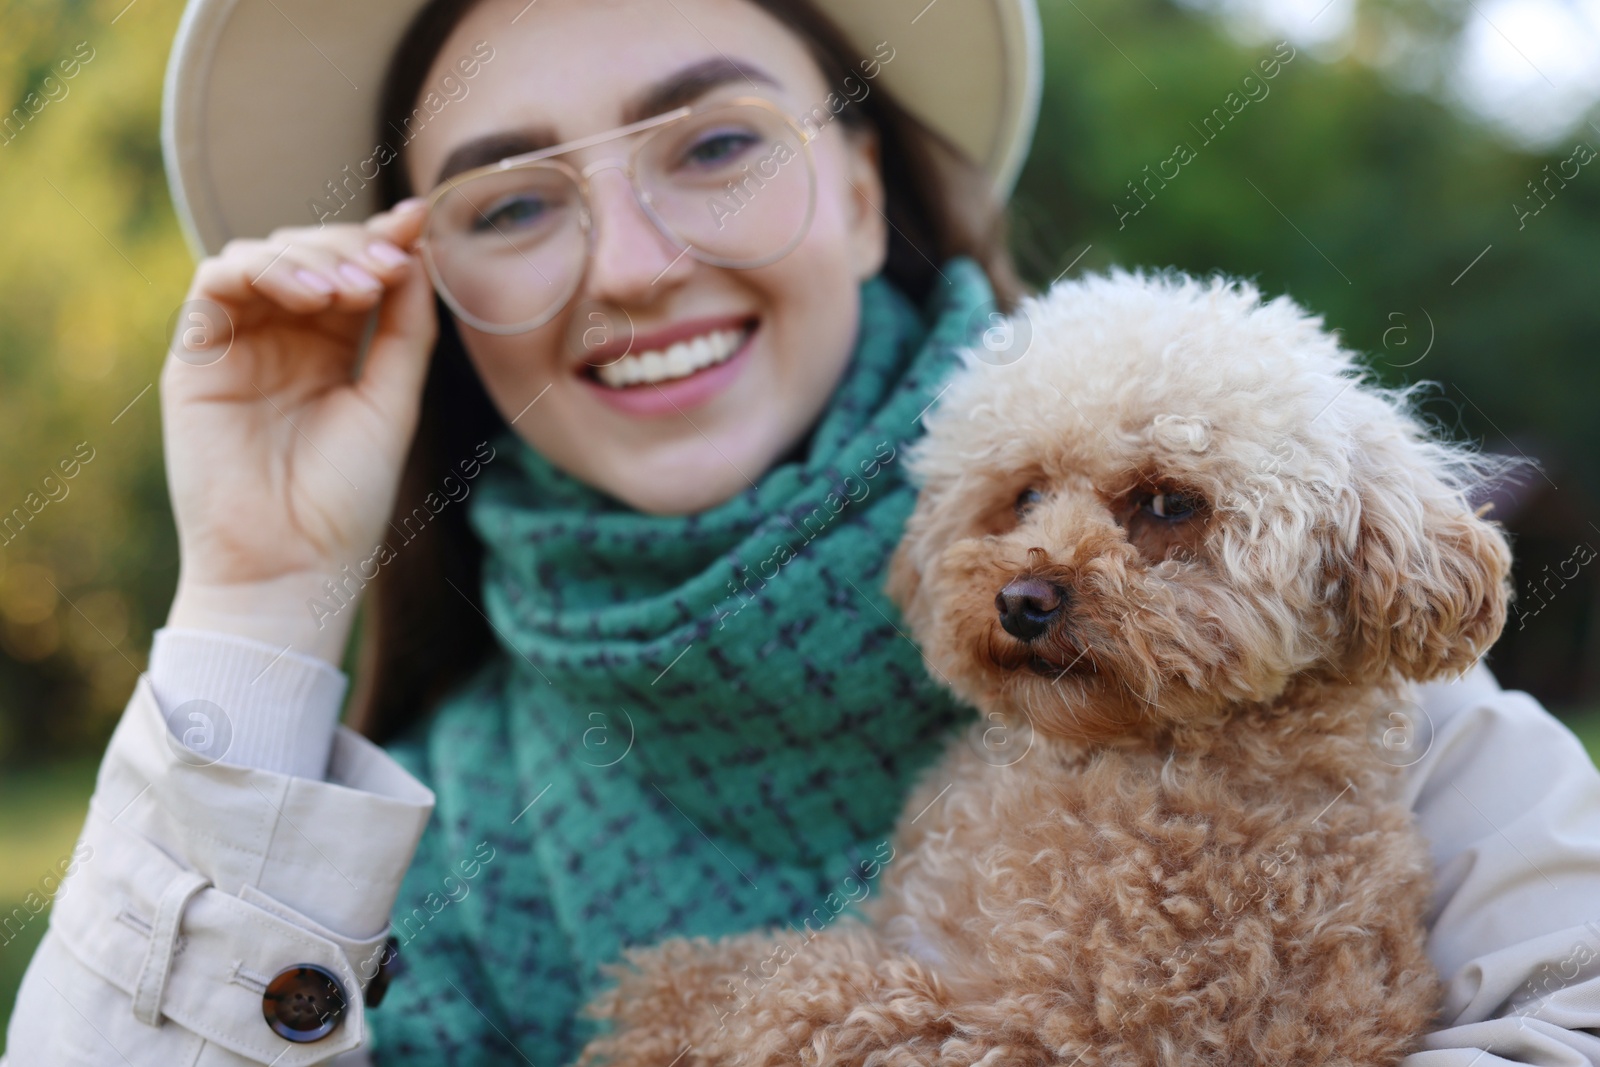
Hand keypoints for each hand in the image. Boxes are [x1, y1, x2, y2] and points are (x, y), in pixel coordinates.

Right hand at [162, 200, 438, 661]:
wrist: (290, 564)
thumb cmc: (345, 498)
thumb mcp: (393, 401)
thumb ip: (405, 328)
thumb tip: (420, 252)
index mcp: (331, 350)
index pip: (352, 271)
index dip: (383, 241)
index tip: (419, 221)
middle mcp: (281, 339)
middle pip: (310, 253)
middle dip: (352, 247)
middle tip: (388, 266)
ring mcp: (237, 344)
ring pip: (264, 256)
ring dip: (313, 255)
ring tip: (354, 287)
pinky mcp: (196, 355)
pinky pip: (217, 282)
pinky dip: (265, 270)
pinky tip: (311, 295)